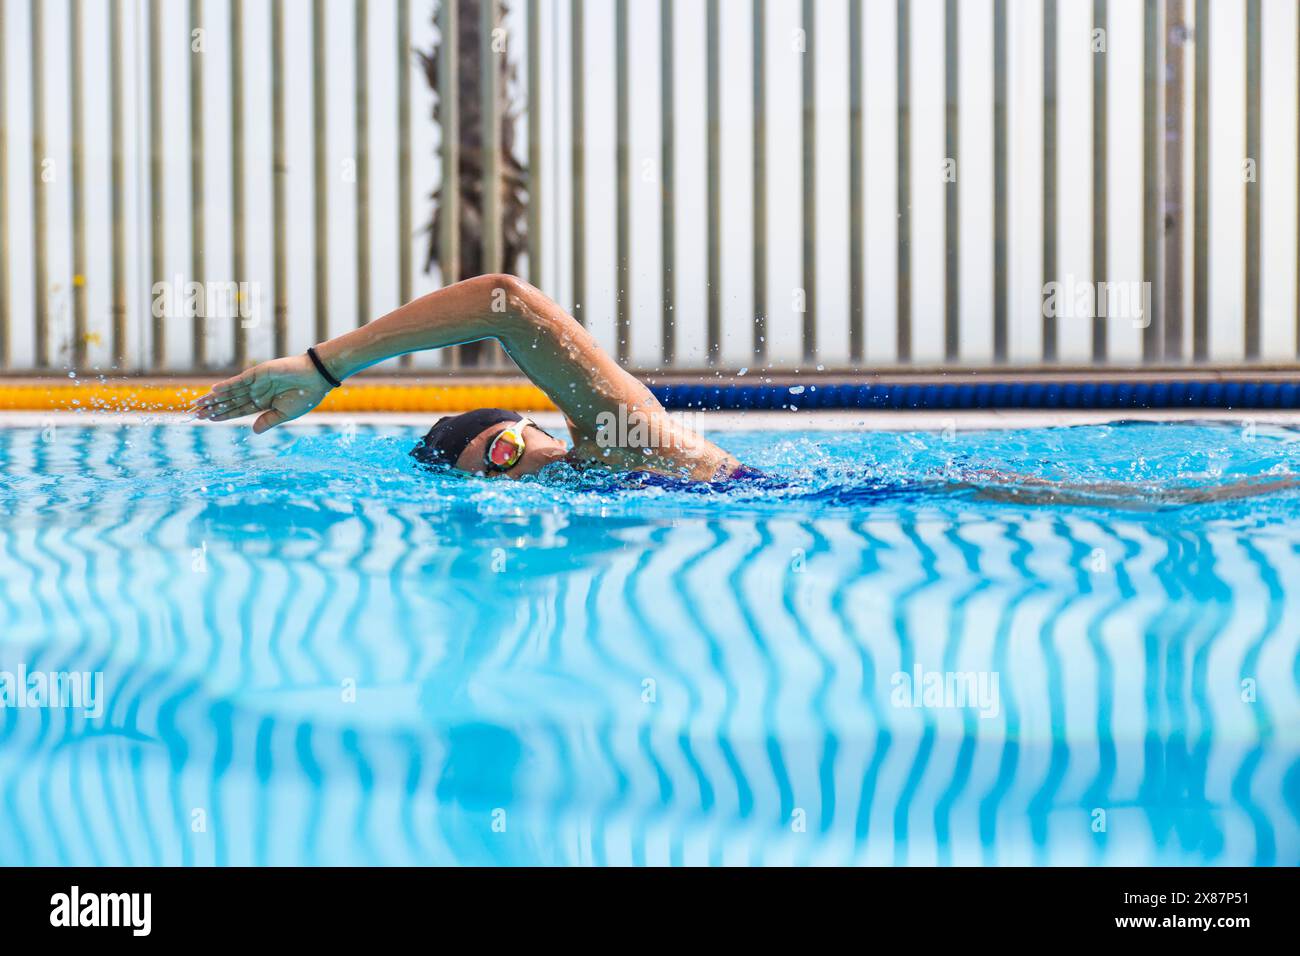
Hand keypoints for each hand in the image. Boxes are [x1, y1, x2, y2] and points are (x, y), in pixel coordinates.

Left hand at [192, 354, 332, 432]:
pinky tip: (213, 392)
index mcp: (264, 403)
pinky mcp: (258, 374)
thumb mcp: (285, 414)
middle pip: (231, 401)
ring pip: (231, 392)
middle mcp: (257, 392)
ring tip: (198, 404)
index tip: (208, 419)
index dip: (224, 415)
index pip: (239, 410)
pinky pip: (239, 381)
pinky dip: (226, 386)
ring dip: (215, 398)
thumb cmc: (305, 397)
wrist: (316, 378)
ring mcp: (256, 383)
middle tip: (195, 413)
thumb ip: (268, 421)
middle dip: (213, 407)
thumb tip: (252, 430)